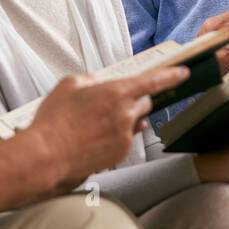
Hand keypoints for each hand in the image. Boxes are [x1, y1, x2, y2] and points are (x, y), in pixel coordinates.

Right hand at [24, 65, 190, 192]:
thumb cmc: (54, 121)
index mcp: (116, 92)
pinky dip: (116, 136)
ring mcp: (125, 135)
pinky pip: (126, 139)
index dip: (171, 75)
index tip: (183, 72)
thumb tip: (100, 84)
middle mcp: (125, 114)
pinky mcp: (120, 153)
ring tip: (97, 124)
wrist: (46, 156)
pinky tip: (96, 137)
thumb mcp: (69, 85)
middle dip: (135, 100)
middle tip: (112, 104)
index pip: (153, 81)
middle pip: (144, 102)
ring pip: (134, 122)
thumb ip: (92, 80)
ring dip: (124, 119)